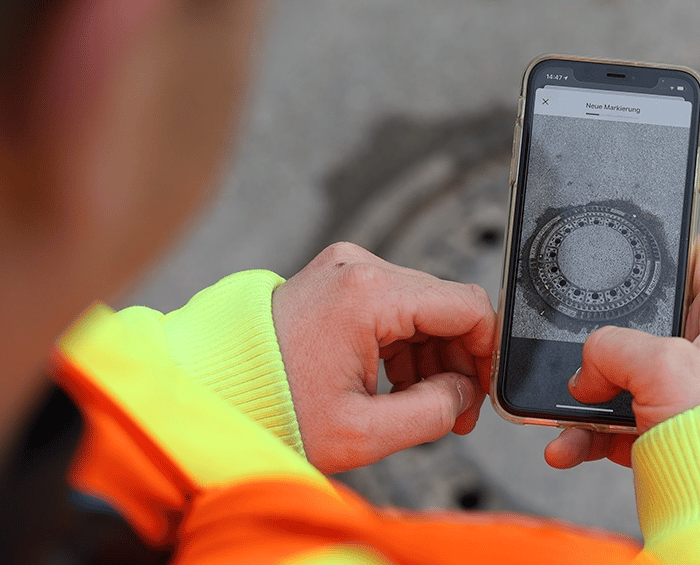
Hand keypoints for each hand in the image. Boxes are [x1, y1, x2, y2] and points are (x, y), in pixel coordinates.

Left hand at [271, 242, 495, 473]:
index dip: (488, 352)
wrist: (211, 393)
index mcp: (369, 294)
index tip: (483, 392)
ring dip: (431, 355)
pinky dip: (403, 343)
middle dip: (458, 360)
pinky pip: (392, 306)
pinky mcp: (335, 278)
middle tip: (454, 411)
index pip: (468, 306)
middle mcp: (360, 267)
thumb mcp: (364, 432)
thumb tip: (466, 394)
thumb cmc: (271, 410)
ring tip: (419, 404)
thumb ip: (434, 412)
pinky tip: (394, 383)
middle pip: (445, 306)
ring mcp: (345, 268)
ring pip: (421, 307)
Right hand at [544, 235, 699, 468]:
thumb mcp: (664, 365)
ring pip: (619, 379)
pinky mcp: (660, 435)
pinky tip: (565, 446)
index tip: (630, 235)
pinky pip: (611, 426)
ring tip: (557, 410)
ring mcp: (682, 396)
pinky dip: (583, 436)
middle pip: (643, 323)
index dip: (667, 241)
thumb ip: (613, 348)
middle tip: (572, 338)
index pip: (699, 259)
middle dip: (601, 336)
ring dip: (581, 396)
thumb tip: (584, 374)